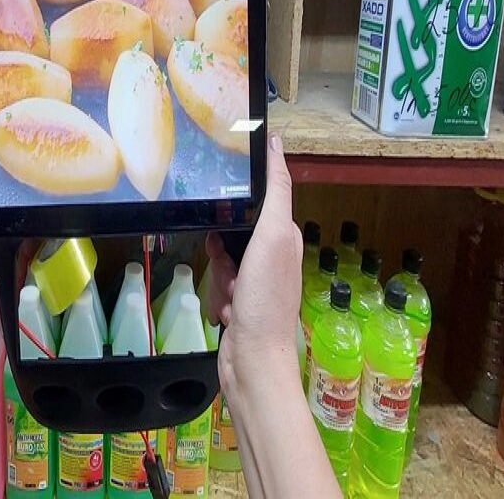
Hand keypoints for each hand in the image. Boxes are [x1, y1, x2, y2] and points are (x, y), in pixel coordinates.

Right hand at [206, 133, 302, 393]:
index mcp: (286, 237)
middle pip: (234, 229)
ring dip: (220, 275)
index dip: (245, 191)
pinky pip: (217, 283)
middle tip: (230, 266)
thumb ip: (276, 192)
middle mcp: (273, 256)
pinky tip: (226, 311)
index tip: (227, 177)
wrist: (253, 358)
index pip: (264, 197)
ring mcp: (256, 280)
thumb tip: (278, 146)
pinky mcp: (239, 301)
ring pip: (221, 257)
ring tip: (231, 295)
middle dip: (223, 247)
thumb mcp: (273, 236)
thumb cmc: (266, 297)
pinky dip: (216, 295)